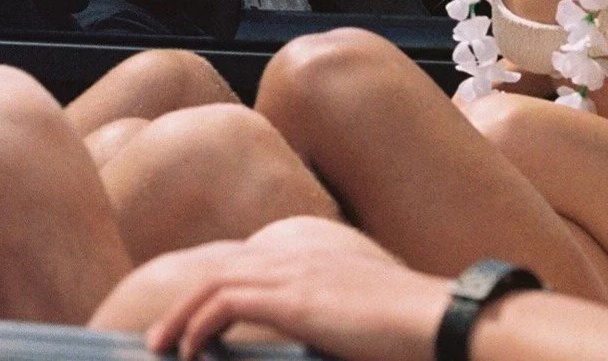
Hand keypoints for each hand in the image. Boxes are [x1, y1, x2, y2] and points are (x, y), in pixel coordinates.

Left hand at [134, 219, 449, 360]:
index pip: (246, 264)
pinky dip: (199, 325)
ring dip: (180, 316)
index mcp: (314, 259)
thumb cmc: (418, 330)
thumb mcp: (366, 320)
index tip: (191, 316)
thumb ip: (335, 321)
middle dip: (183, 302)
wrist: (447, 321)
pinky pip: (226, 304)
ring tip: (161, 346)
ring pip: (213, 284)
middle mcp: (297, 257)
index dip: (212, 288)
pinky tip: (189, 350)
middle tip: (159, 335)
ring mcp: (294, 274)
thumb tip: (325, 340)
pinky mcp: (295, 299)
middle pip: (219, 269)